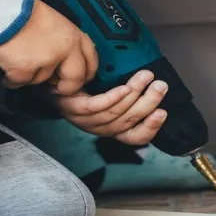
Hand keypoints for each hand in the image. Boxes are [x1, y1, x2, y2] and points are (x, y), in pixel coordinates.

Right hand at [0, 0, 97, 95]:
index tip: (82, 78)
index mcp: (73, 35)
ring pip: (42, 81)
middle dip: (66, 87)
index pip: (91, 60)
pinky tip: (7, 65)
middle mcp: (64, 49)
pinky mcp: (26, 71)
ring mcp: (46, 62)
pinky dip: (12, 78)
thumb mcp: (54, 21)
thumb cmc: (22, 12)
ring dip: (31, 76)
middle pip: (75, 79)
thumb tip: (63, 59)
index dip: (87, 73)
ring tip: (20, 58)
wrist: (1, 11)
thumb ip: (63, 40)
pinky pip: (21, 83)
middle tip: (56, 87)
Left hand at [54, 70, 168, 145]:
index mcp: (110, 127)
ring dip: (134, 94)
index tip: (163, 112)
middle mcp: (98, 128)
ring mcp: (84, 119)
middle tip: (160, 86)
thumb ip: (129, 93)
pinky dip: (113, 98)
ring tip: (146, 77)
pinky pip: (96, 106)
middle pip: (127, 122)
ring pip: (114, 113)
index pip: (133, 137)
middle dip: (148, 104)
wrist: (52, 79)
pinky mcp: (73, 108)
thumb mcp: (110, 91)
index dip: (150, 128)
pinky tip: (124, 87)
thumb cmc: (84, 85)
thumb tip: (153, 84)